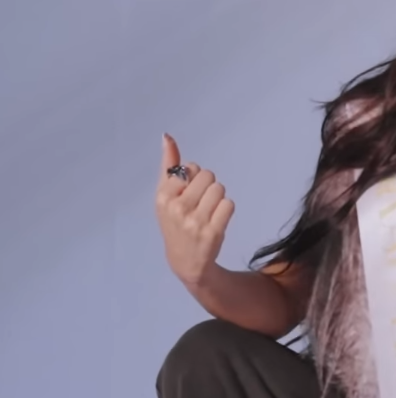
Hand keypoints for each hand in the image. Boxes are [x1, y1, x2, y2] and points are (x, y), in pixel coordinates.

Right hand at [154, 134, 234, 286]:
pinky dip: (226, 210)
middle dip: (208, 186)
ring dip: (218, 198)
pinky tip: (216, 220)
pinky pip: (229, 204)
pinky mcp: (213, 231)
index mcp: (163, 196)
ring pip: (220, 189)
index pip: (190, 168)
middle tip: (200, 203)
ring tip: (208, 211)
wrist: (186, 261)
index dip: (194, 178)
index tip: (188, 193)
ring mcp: (195, 221)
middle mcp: (177, 208)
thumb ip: (168, 165)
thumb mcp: (166, 195)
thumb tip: (167, 136)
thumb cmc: (175, 222)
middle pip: (208, 176)